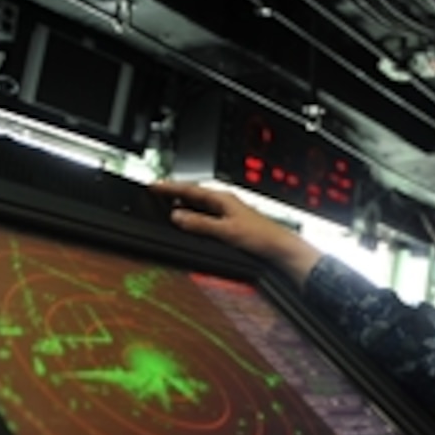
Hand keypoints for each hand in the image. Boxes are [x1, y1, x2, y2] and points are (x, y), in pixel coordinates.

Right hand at [150, 181, 322, 286]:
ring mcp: (229, 211)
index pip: (191, 189)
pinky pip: (207, 212)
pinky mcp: (232, 221)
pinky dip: (194, 213)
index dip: (170, 187)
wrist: (281, 249)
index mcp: (223, 198)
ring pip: (201, 203)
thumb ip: (200, 224)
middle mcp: (226, 201)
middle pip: (195, 193)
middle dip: (175, 192)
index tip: (153, 186)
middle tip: (156, 191)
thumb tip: (177, 216)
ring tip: (167, 202)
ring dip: (184, 202)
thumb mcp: (226, 231)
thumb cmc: (260, 237)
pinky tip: (191, 219)